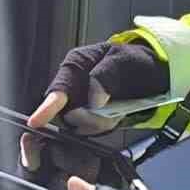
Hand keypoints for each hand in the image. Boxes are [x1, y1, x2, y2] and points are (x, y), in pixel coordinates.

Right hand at [28, 40, 168, 135]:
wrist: (153, 72)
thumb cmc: (137, 60)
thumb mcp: (124, 61)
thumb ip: (106, 76)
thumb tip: (94, 99)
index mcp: (77, 63)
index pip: (58, 89)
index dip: (46, 107)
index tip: (36, 122)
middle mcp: (74, 83)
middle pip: (67, 112)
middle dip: (88, 118)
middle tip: (111, 113)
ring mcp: (80, 100)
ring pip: (79, 123)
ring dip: (99, 122)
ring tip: (118, 109)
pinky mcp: (89, 113)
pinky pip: (90, 128)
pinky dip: (105, 125)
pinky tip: (116, 113)